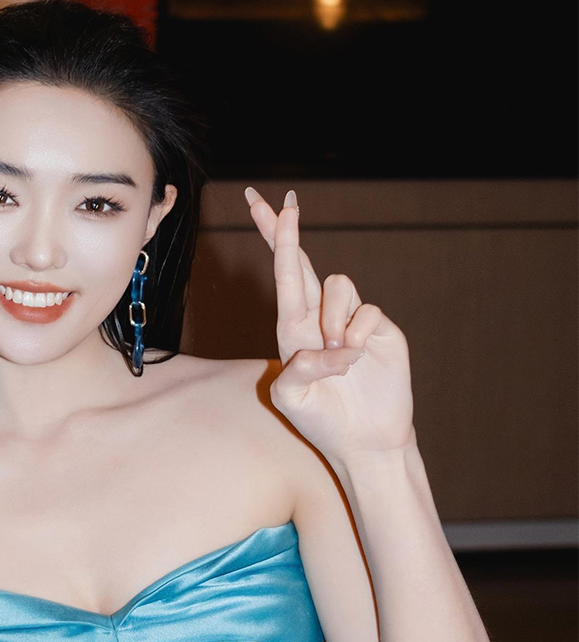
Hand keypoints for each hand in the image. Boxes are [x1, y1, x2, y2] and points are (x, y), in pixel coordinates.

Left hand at [244, 186, 415, 466]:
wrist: (365, 441)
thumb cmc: (323, 421)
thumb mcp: (290, 401)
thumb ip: (295, 371)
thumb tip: (324, 345)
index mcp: (293, 330)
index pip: (283, 277)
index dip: (275, 241)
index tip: (263, 207)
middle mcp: (320, 318)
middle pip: (304, 262)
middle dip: (287, 232)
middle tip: (284, 200)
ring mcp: (351, 321)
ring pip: (337, 285)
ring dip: (331, 319)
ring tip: (337, 357)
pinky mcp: (380, 329)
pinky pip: (366, 310)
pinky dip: (355, 334)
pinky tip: (355, 359)